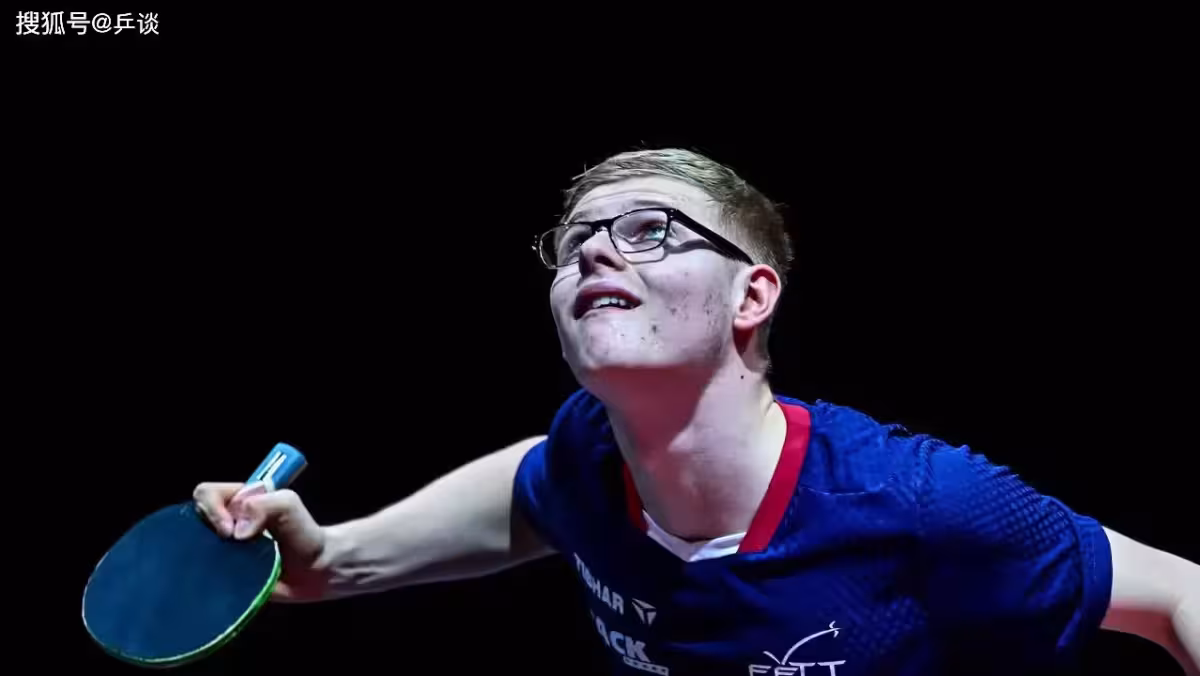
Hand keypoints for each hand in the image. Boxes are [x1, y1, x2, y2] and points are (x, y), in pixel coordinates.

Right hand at [192, 481, 329, 601]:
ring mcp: (222, 549)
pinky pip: (205, 574)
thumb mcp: (288, 505)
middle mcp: (225, 522)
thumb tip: (237, 532)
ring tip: (228, 565)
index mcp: (237, 500)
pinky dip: (209, 576)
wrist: (315, 571)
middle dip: (206, 533)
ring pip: (195, 548)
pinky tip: (223, 580)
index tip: (229, 529)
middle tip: (230, 546)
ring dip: (208, 556)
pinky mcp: (224, 574)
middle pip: (194, 521)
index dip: (211, 508)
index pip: (206, 494)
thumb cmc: (304, 533)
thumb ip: (264, 506)